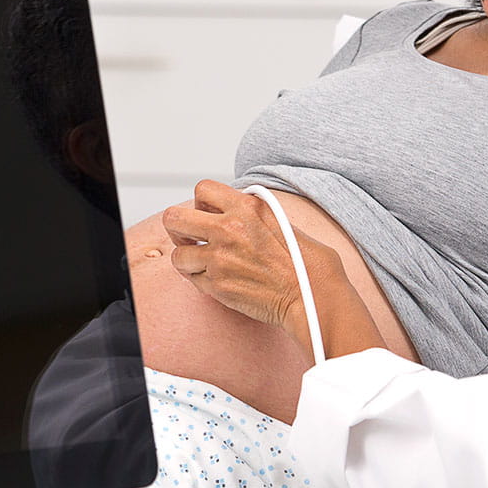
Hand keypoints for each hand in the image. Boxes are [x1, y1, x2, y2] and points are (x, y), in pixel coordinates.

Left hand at [160, 180, 338, 331]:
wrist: (313, 297)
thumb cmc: (307, 262)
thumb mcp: (281, 219)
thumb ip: (251, 211)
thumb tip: (232, 210)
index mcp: (247, 207)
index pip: (202, 190)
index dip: (202, 203)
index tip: (208, 214)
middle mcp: (228, 229)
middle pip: (174, 218)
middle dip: (179, 228)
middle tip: (190, 237)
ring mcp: (219, 259)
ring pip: (178, 254)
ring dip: (188, 258)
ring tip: (203, 262)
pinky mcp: (217, 286)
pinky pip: (191, 279)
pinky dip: (200, 280)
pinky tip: (216, 279)